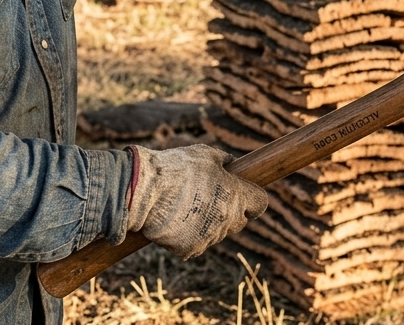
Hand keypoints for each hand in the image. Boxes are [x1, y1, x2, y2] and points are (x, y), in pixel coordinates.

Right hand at [126, 145, 266, 259]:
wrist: (144, 191)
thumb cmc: (176, 168)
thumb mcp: (205, 154)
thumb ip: (224, 161)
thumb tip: (232, 164)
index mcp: (236, 195)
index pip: (260, 203)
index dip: (253, 197)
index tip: (244, 193)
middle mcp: (227, 219)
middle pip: (240, 220)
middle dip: (231, 210)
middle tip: (211, 197)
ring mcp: (209, 237)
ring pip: (217, 232)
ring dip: (209, 222)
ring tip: (186, 204)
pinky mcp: (190, 249)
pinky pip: (197, 243)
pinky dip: (189, 234)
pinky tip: (176, 218)